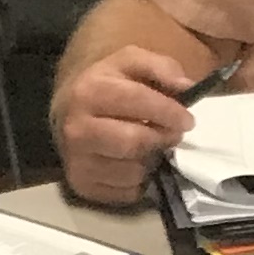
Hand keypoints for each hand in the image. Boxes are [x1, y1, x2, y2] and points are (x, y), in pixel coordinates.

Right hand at [54, 44, 204, 206]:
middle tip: (172, 135)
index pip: (137, 102)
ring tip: (148, 146)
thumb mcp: (129, 63)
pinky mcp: (82, 186)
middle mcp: (77, 128)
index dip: (169, 111)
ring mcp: (76, 161)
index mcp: (89, 91)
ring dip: (151, 161)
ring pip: (133, 171)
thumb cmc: (105, 87)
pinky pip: (127, 192)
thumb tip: (186, 86)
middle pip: (134, 141)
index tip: (187, 120)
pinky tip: (133, 163)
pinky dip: (139, 180)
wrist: (66, 113)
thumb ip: (160, 67)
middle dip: (161, 139)